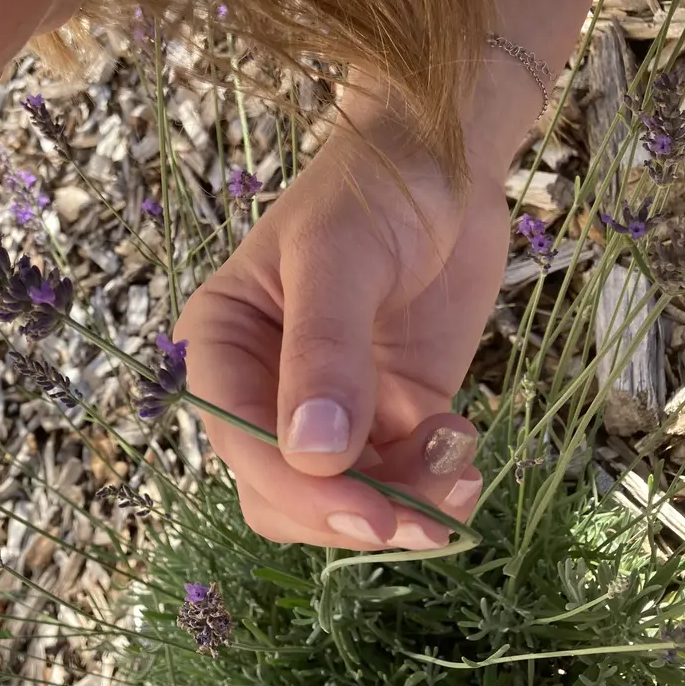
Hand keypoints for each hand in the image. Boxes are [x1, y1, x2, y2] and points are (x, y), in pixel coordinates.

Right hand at [176, 124, 510, 549]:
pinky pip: (396, 481)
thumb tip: (314, 456)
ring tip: (460, 468)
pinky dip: (433, 483)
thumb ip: (323, 353)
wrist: (446, 164)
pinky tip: (462, 438)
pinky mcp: (387, 416)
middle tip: (423, 522)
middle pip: (280, 493)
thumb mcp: (339, 259)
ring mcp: (327, 407)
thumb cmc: (374, 188)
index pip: (239, 442)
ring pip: (340, 501)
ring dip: (403, 506)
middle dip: (348, 516)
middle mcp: (262, 387)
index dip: (298, 490)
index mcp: (222, 345)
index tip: (372, 514)